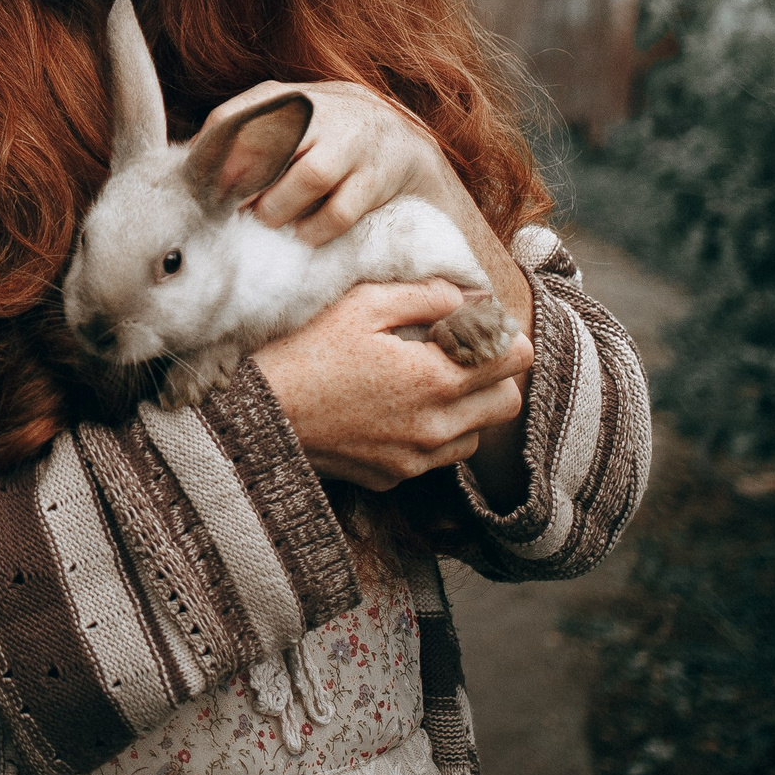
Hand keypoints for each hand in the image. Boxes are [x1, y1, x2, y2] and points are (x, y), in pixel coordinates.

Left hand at [213, 79, 454, 243]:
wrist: (404, 143)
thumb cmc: (328, 137)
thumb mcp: (290, 122)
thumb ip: (246, 134)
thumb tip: (190, 164)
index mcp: (288, 98)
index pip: (233, 117)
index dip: (209, 156)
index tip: (197, 189)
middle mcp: (320, 113)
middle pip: (269, 147)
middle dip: (242, 187)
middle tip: (229, 213)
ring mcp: (352, 143)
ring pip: (306, 178)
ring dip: (277, 210)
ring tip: (265, 222)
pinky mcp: (375, 179)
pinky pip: (338, 213)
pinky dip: (313, 231)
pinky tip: (301, 235)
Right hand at [251, 280, 532, 491]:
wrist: (258, 415)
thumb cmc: (305, 352)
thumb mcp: (361, 305)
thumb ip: (424, 296)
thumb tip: (464, 296)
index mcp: (436, 379)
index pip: (516, 359)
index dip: (501, 335)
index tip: (472, 326)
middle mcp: (436, 427)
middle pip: (508, 404)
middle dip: (493, 375)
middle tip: (457, 354)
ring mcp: (415, 459)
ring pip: (475, 436)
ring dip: (465, 410)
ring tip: (425, 385)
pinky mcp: (392, 478)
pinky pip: (434, 459)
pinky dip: (429, 435)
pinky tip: (393, 412)